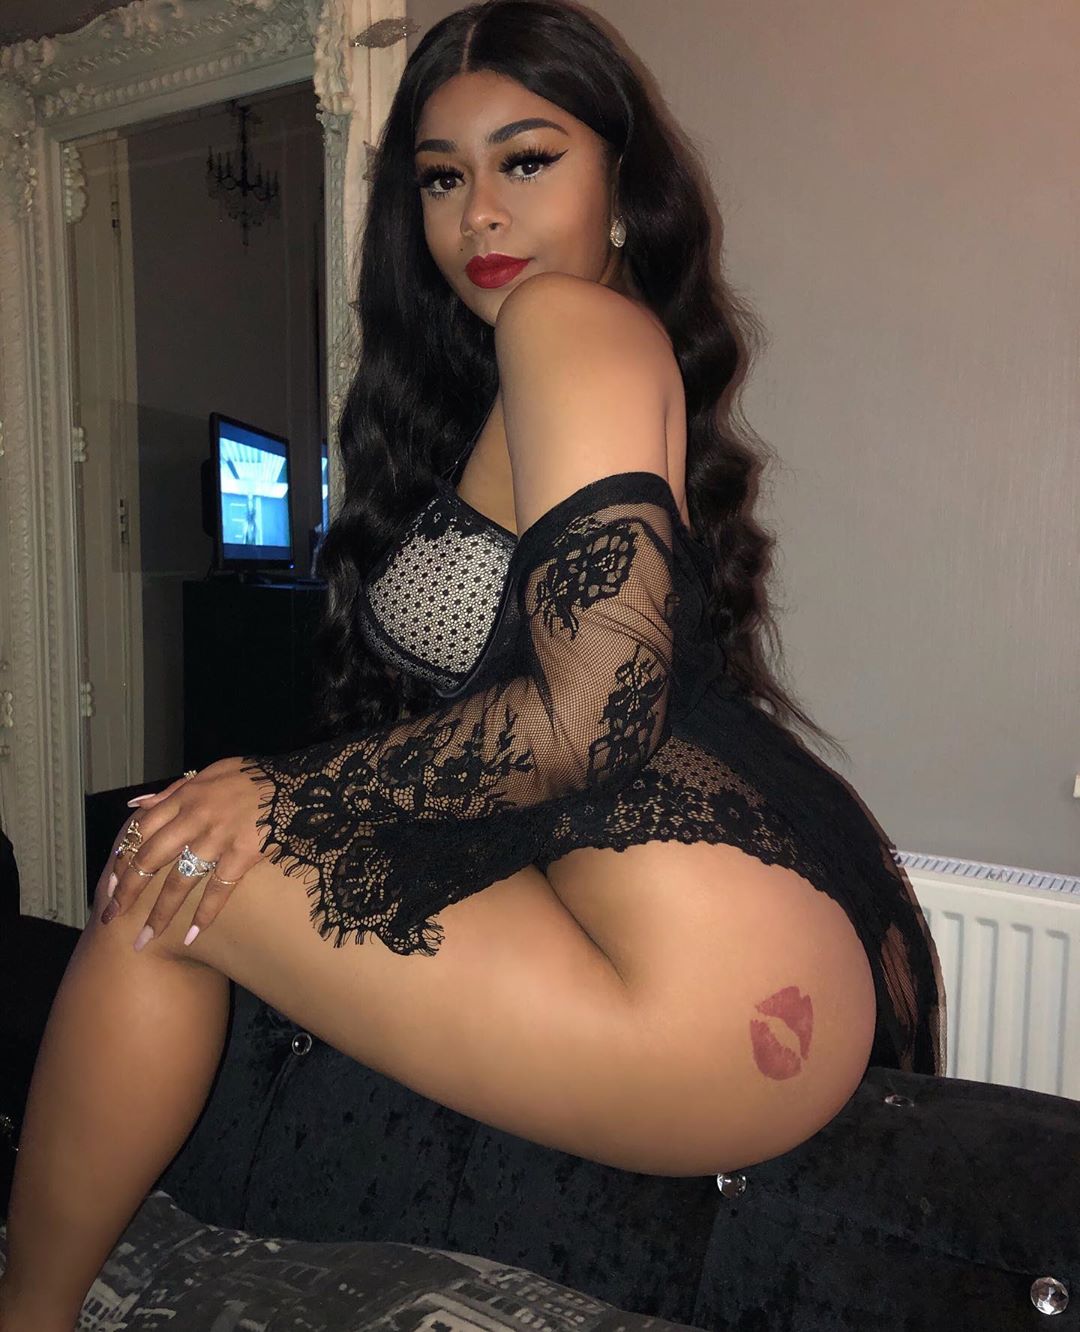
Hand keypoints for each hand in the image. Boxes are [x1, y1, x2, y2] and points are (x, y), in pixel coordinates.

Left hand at [105, 758, 266, 948]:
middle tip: (112, 918)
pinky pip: (219, 889)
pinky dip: (205, 913)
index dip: (123, 860)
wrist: (298, 782)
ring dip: (161, 912)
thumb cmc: (253, 778)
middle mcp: (196, 817)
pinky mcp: (243, 853)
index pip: (141, 831)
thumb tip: (135, 804)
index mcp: (185, 797)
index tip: (110, 887)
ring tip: (147, 939)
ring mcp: (219, 836)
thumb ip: (172, 791)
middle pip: (151, 858)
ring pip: (180, 880)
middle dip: (129, 891)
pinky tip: (193, 934)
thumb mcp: (210, 773)